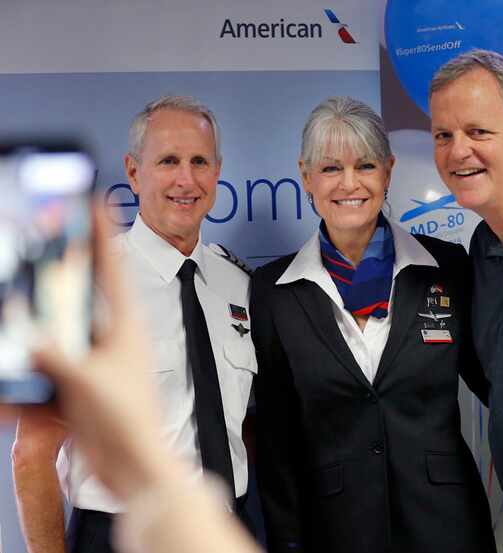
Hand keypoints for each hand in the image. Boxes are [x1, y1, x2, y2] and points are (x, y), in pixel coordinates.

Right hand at [32, 204, 180, 499]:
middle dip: (59, 275)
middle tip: (40, 249)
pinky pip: (51, 367)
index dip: (104, 234)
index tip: (96, 201)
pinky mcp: (82, 384)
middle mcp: (113, 338)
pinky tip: (17, 378)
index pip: (114, 269)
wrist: (134, 467)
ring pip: (61, 330)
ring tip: (20, 318)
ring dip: (39, 327)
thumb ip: (57, 359)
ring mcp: (97, 360)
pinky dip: (33, 370)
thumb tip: (30, 339)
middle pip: (81, 293)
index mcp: (127, 326)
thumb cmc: (129, 422)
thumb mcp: (90, 384)